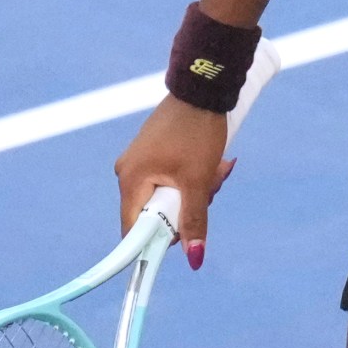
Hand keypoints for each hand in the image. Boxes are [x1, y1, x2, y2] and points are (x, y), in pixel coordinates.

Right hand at [114, 95, 234, 267]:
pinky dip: (194, 178)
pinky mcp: (154, 154)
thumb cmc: (197, 132)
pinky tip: (215, 164)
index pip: (134, 229)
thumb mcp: (199, 181)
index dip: (157, 241)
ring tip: (219, 168)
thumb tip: (194, 258)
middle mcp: (128, 173)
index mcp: (131, 180)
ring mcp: (140, 162)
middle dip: (189, 207)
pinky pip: (172, 180)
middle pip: (157, 213)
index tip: (183, 242)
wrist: (202, 89)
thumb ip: (194, 221)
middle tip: (212, 188)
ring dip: (197, 191)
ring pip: (170, 196)